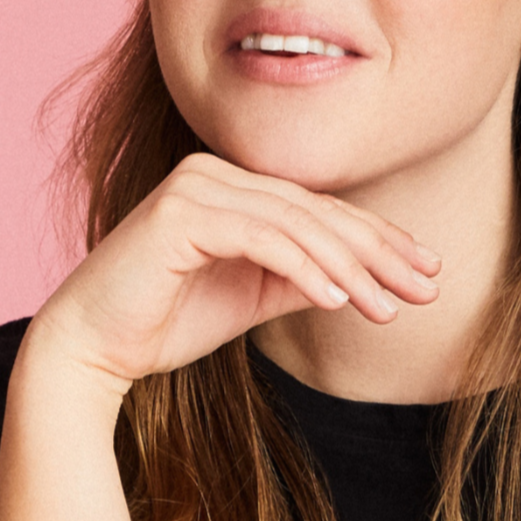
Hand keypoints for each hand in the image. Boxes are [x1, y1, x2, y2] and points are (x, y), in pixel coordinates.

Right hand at [28, 153, 440, 391]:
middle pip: (316, 212)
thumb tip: (363, 277)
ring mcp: (195, 186)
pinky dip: (304, 268)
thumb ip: (302, 278)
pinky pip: (261, 239)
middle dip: (378, 253)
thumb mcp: (253, 298)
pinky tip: (339, 300)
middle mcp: (214, 173)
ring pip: (295, 224)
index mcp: (231, 184)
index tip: (426, 271)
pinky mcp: (180, 212)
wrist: (92, 347)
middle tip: (428, 286)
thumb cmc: (166, 321)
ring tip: (388, 307)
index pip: (319, 210)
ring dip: (350, 268)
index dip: (377, 240)